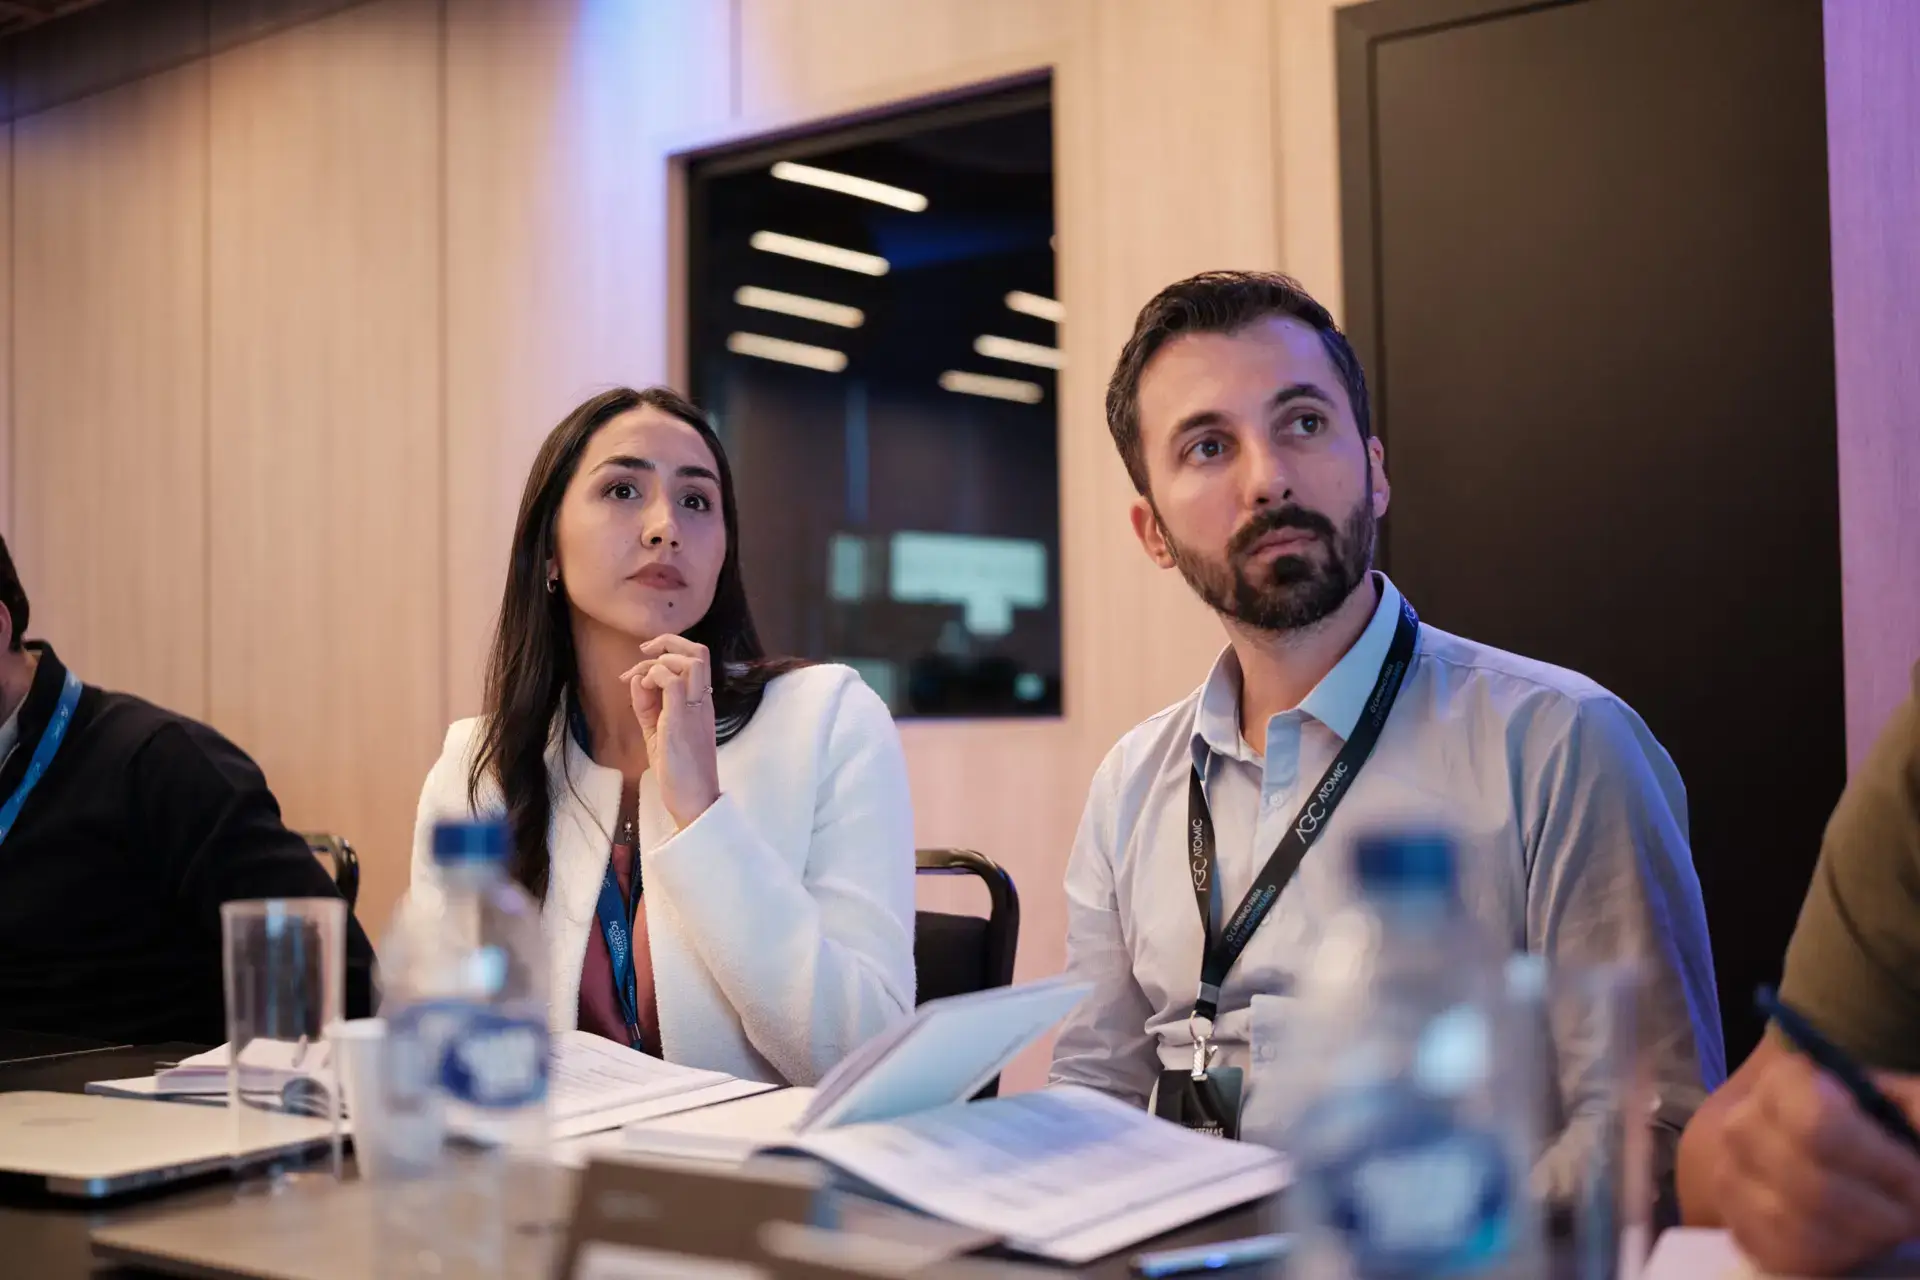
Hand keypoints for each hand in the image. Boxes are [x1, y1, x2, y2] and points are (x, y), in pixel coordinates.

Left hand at [622, 635, 719, 830]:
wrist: (694, 801)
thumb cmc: (678, 772)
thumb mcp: (657, 733)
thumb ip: (647, 706)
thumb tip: (636, 679)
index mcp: (700, 704)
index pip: (695, 660)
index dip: (668, 652)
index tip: (642, 665)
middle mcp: (702, 702)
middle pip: (699, 651)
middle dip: (667, 642)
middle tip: (642, 653)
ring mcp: (695, 709)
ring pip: (691, 660)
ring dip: (661, 660)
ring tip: (643, 678)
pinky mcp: (683, 720)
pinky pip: (675, 681)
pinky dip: (655, 677)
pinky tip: (643, 690)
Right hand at [1715, 1051, 1919, 1273]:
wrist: (1810, 1149)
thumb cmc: (1866, 1124)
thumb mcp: (1899, 1102)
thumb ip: (1914, 1110)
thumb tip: (1915, 1136)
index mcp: (1781, 1079)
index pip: (1821, 1128)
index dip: (1881, 1164)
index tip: (1914, 1177)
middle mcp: (1740, 1123)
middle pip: (1811, 1186)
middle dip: (1878, 1211)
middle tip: (1913, 1212)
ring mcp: (1728, 1176)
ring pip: (1793, 1225)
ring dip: (1858, 1238)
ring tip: (1889, 1229)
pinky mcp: (1736, 1225)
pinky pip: (1781, 1255)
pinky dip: (1831, 1257)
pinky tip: (1858, 1243)